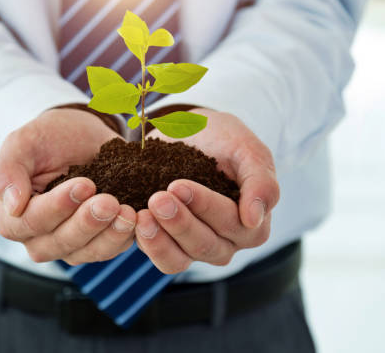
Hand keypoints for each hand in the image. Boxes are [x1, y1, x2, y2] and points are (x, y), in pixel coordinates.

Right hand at [0, 108, 136, 264]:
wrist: (82, 138)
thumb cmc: (48, 139)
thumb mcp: (23, 142)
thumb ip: (7, 170)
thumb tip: (12, 206)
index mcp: (13, 216)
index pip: (30, 222)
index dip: (56, 208)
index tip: (84, 184)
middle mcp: (39, 238)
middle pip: (59, 243)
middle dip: (86, 223)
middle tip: (109, 201)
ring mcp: (69, 244)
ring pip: (86, 252)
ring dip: (108, 235)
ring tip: (128, 213)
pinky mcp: (96, 243)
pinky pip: (109, 249)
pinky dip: (123, 237)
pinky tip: (136, 218)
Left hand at [135, 108, 279, 273]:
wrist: (191, 135)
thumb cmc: (225, 142)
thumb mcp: (247, 150)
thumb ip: (260, 181)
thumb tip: (254, 219)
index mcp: (252, 225)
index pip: (232, 223)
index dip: (205, 206)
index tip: (178, 185)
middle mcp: (226, 243)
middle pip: (205, 245)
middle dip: (180, 222)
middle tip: (158, 198)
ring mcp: (194, 248)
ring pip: (180, 259)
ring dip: (160, 239)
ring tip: (142, 216)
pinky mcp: (168, 245)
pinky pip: (159, 256)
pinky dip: (146, 243)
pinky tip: (135, 221)